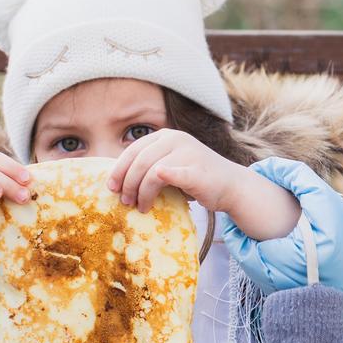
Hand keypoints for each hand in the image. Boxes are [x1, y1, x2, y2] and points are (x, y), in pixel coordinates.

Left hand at [107, 129, 242, 212]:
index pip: (133, 150)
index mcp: (166, 136)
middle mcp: (176, 139)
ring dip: (141, 192)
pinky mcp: (196, 170)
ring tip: (140, 206)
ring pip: (151, 172)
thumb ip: (149, 164)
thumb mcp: (170, 163)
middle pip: (139, 161)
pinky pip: (171, 175)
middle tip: (125, 201)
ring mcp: (188, 153)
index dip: (118, 169)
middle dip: (128, 183)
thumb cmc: (197, 177)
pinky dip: (158, 183)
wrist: (231, 186)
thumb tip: (118, 179)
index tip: (111, 187)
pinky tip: (150, 199)